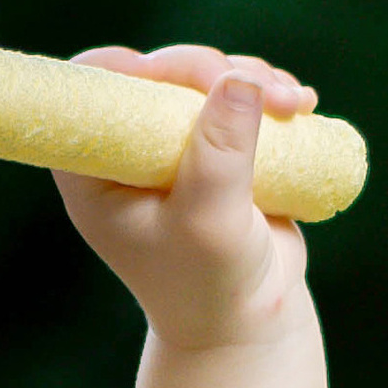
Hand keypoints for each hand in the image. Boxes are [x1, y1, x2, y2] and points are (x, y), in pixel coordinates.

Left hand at [53, 45, 313, 352]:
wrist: (246, 318)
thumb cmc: (211, 284)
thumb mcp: (211, 223)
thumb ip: (220, 154)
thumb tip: (238, 78)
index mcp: (94, 175)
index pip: (86, 95)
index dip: (123, 70)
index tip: (169, 75)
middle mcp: (127, 153)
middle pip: (154, 73)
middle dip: (210, 70)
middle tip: (264, 93)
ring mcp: (171, 144)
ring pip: (201, 77)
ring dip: (251, 77)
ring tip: (293, 106)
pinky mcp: (214, 143)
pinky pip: (235, 93)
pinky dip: (267, 91)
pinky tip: (301, 105)